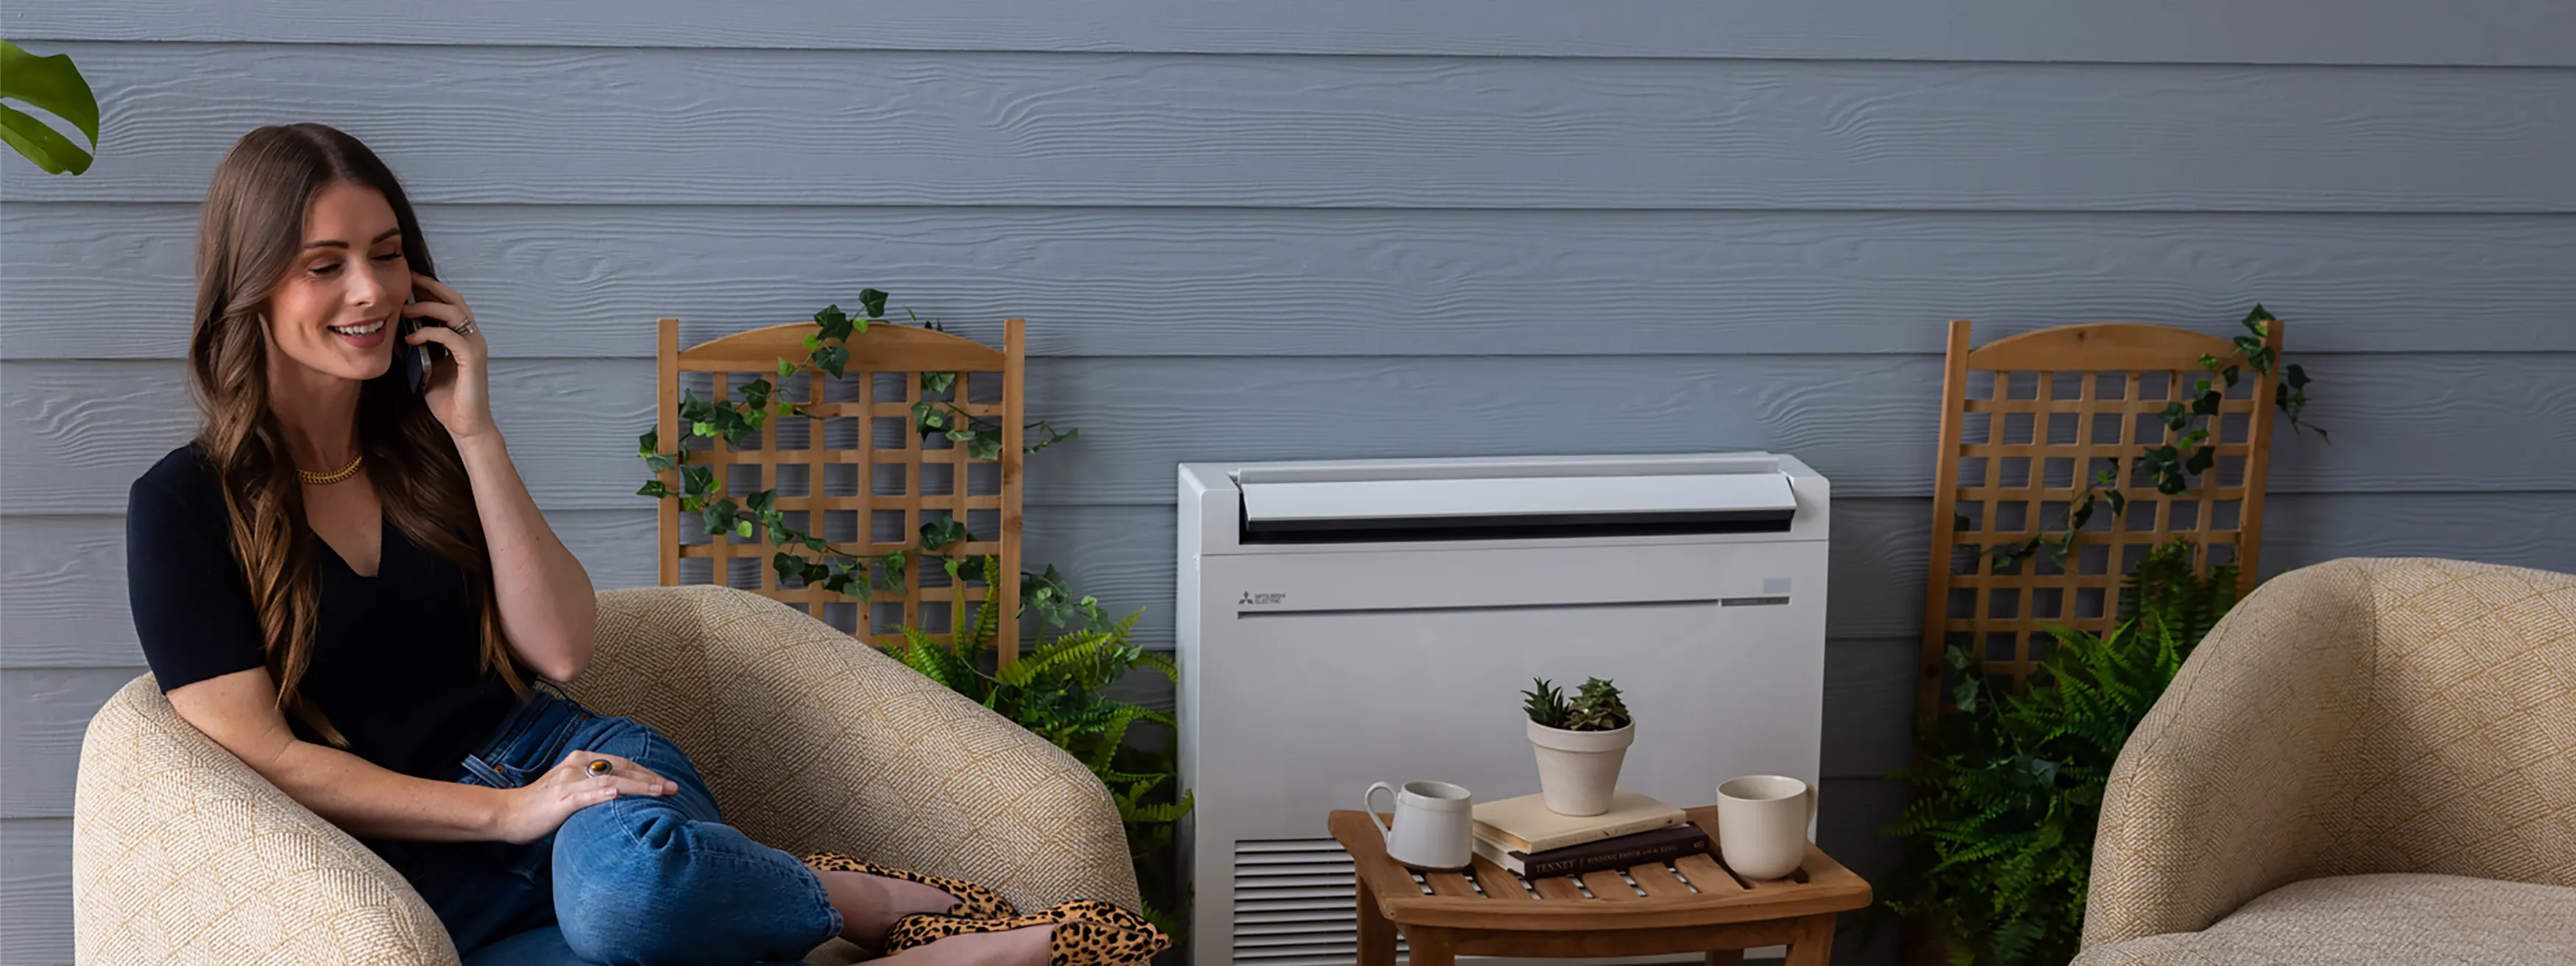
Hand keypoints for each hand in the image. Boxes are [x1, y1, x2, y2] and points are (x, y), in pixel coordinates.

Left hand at [401, 276, 495, 440]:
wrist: (464, 425)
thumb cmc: (447, 399)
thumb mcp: (424, 367)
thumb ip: (415, 349)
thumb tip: (393, 332)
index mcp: (462, 337)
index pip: (448, 303)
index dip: (429, 289)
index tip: (407, 281)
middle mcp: (472, 337)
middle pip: (455, 300)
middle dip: (430, 287)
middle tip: (407, 280)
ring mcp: (474, 347)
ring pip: (455, 313)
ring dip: (428, 308)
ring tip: (405, 311)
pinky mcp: (472, 359)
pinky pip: (450, 337)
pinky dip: (429, 333)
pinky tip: (411, 339)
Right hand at [488, 749, 677, 844]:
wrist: (507, 813)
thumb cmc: (540, 805)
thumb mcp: (571, 789)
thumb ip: (592, 786)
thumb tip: (620, 794)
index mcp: (581, 761)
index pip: (622, 763)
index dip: (646, 772)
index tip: (666, 783)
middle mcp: (577, 766)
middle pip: (621, 769)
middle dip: (650, 779)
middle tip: (673, 788)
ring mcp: (568, 783)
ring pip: (609, 780)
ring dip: (637, 786)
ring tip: (658, 791)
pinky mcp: (560, 800)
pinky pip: (584, 795)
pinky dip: (602, 794)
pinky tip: (618, 796)